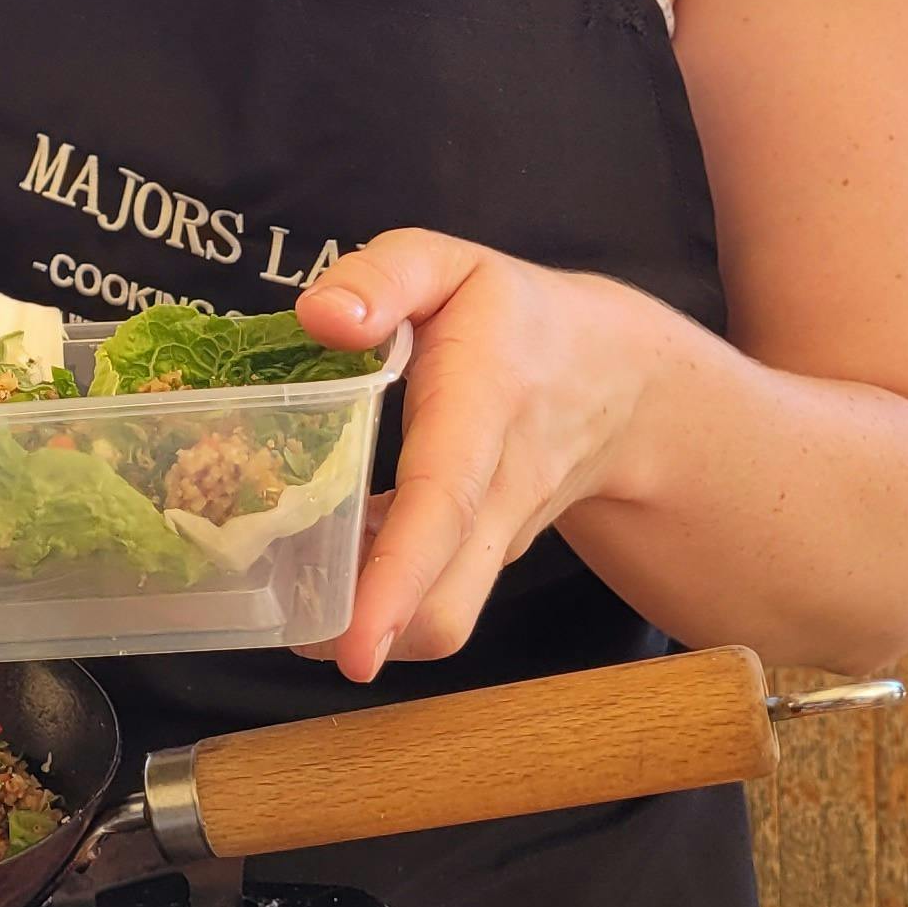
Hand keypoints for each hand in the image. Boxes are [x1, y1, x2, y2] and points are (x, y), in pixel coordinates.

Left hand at [290, 232, 660, 683]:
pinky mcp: (486, 559)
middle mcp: (499, 490)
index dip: (396, 576)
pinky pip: (438, 601)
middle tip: (289, 628)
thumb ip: (382, 276)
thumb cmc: (511, 315)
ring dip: (369, 628)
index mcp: (484, 405)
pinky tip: (331, 572)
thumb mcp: (448, 264)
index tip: (356, 642)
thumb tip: (319, 317)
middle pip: (448, 602)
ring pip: (442, 617)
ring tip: (296, 600)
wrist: (618, 378)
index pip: (442, 503)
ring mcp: (498, 537)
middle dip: (371, 637)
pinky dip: (382, 605)